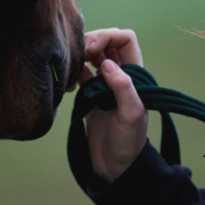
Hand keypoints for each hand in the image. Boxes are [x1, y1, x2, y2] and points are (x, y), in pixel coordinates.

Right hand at [80, 28, 147, 182]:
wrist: (117, 167)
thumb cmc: (128, 142)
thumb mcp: (131, 115)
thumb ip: (123, 87)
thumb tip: (107, 63)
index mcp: (135, 73)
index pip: (125, 39)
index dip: (109, 37)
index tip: (92, 50)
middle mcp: (121, 74)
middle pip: (107, 42)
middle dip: (93, 41)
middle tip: (80, 54)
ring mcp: (105, 83)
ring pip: (93, 55)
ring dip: (82, 55)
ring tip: (71, 65)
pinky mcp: (91, 94)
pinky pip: (81, 73)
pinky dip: (73, 71)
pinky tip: (68, 83)